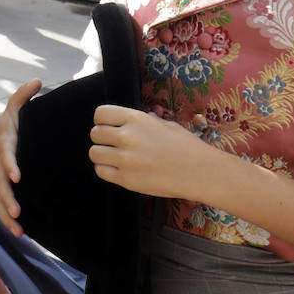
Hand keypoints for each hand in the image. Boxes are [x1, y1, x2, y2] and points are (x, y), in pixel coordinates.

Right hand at [0, 79, 40, 235]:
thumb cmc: (13, 120)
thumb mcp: (17, 106)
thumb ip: (24, 95)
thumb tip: (37, 80)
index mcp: (2, 141)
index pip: (4, 153)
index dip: (9, 164)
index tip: (17, 176)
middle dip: (7, 197)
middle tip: (17, 211)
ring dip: (6, 212)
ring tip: (18, 228)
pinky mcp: (1, 185)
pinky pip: (0, 202)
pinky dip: (6, 217)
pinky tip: (19, 232)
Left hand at [89, 104, 217, 198]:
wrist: (199, 172)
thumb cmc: (185, 146)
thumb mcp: (164, 124)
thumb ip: (142, 121)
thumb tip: (128, 120)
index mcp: (136, 119)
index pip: (101, 114)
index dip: (102, 120)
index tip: (109, 126)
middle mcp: (127, 137)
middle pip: (95, 134)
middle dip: (102, 138)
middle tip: (114, 144)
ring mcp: (125, 159)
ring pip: (94, 153)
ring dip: (102, 154)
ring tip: (115, 157)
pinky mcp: (126, 179)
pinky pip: (100, 171)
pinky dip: (106, 170)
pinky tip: (118, 169)